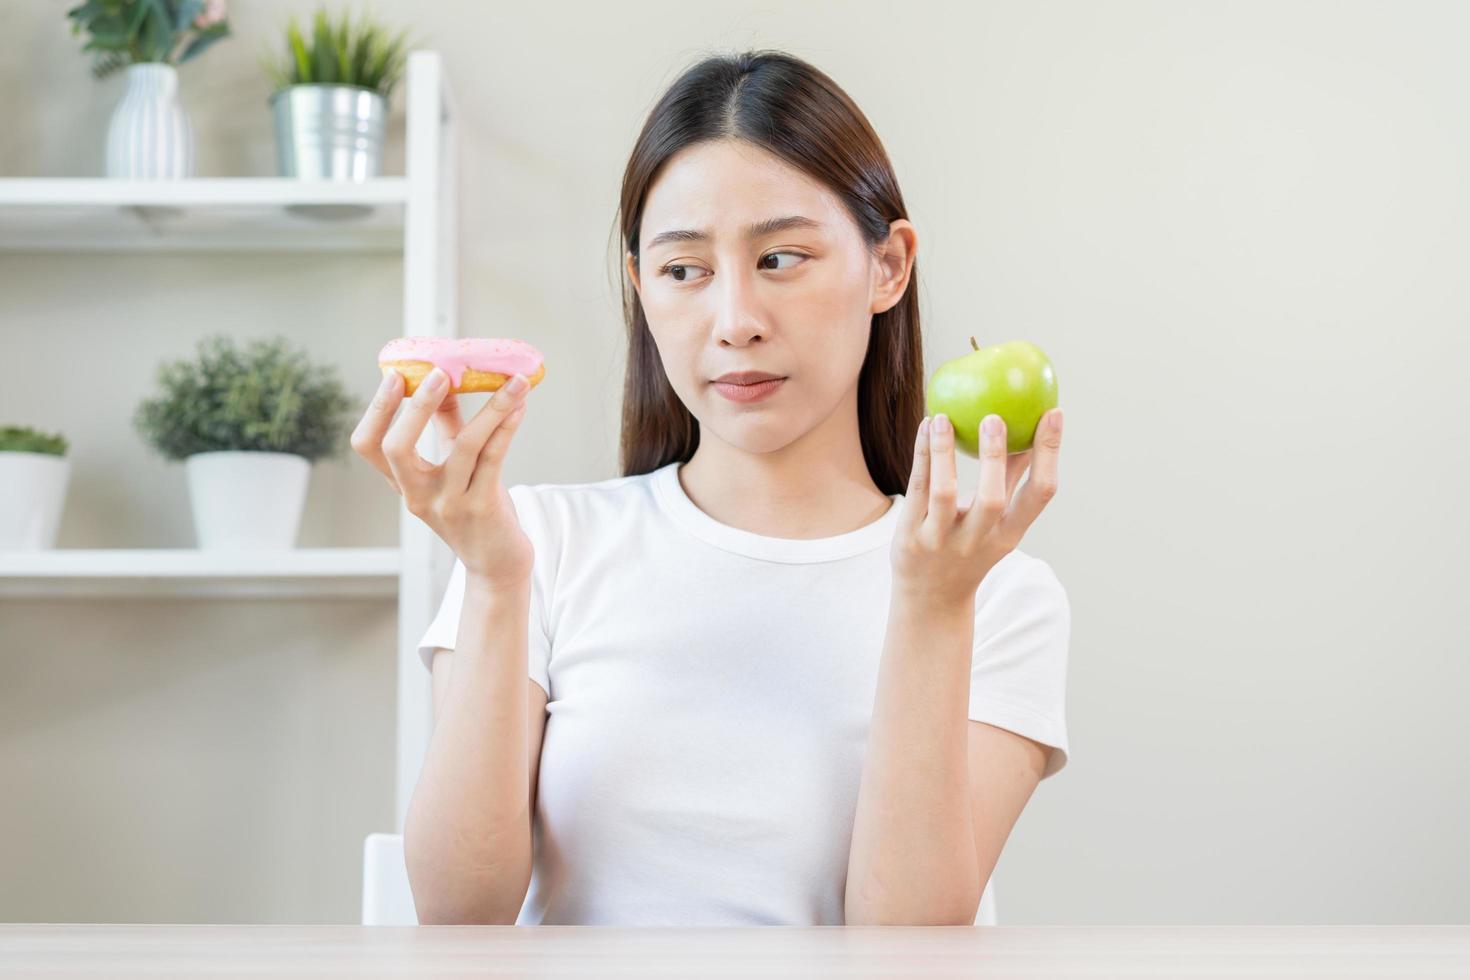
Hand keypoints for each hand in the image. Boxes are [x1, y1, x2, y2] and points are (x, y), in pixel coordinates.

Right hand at [351, 366, 534, 589]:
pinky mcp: (480, 509)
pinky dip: (507, 427)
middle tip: (439, 373)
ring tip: (514, 381)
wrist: (497, 564)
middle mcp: (418, 496)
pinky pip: (493, 459)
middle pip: (395, 449)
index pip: (367, 446)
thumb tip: (445, 378)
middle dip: (414, 408)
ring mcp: (448, 505)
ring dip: (492, 408)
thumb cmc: (475, 508)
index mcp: (404, 484)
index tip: (395, 375)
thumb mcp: (453, 467)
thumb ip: (446, 426)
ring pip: (464, 447)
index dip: (376, 409)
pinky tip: (520, 405)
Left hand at [891, 409, 1063, 607]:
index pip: (1039, 494)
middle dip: (995, 458)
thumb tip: (1029, 427)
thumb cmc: (968, 546)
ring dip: (944, 456)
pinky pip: (916, 492)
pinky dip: (921, 458)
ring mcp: (941, 542)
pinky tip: (925, 426)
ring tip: (943, 418)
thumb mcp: (995, 521)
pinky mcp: (910, 539)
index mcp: (1008, 534)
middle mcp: (978, 541)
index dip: (1050, 453)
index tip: (1055, 413)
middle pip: (991, 500)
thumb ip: (1010, 478)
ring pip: (944, 495)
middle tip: (995, 417)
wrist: (930, 600)